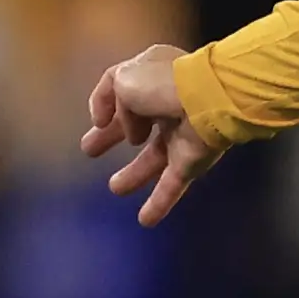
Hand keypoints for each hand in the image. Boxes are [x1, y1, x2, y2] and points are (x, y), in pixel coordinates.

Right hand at [79, 43, 223, 225]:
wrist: (210, 99)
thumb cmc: (163, 84)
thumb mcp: (123, 80)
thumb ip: (114, 104)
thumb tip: (129, 131)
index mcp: (152, 77)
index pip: (125, 91)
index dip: (106, 107)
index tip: (97, 122)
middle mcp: (167, 105)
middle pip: (136, 125)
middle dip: (113, 136)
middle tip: (89, 149)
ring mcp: (182, 134)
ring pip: (155, 158)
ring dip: (135, 174)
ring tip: (116, 188)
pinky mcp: (193, 160)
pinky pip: (173, 184)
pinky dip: (159, 202)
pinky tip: (145, 220)